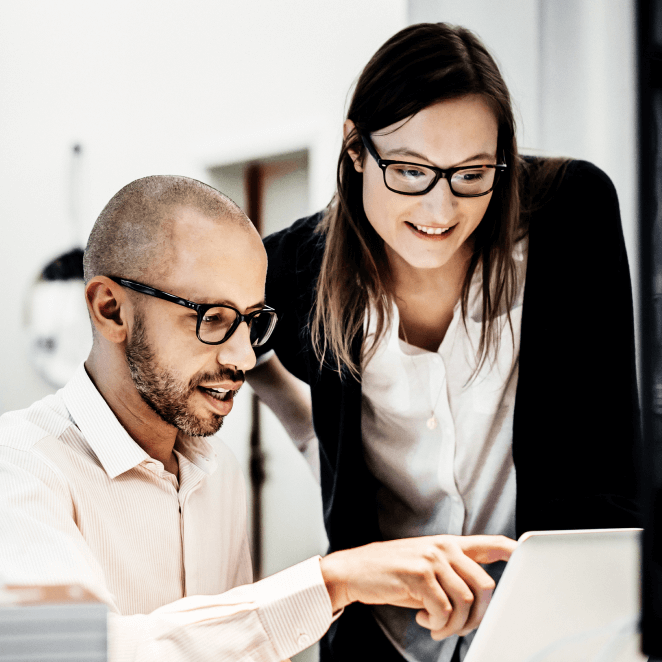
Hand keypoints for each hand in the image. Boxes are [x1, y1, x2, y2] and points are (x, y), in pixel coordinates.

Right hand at [319, 534, 515, 639]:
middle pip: (485, 586)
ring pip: (465, 602)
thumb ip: (452, 576)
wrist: (355, 571)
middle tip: (457, 627)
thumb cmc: (393, 574)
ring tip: (435, 626)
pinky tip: (422, 620)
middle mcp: (444, 547)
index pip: (490, 543)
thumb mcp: (426, 568)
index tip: (526, 554)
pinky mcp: (419, 573)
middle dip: (477, 617)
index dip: (513, 551)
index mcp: (449, 545)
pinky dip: (436, 624)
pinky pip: (443, 610)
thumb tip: (479, 602)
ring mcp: (432, 558)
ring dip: (453, 626)